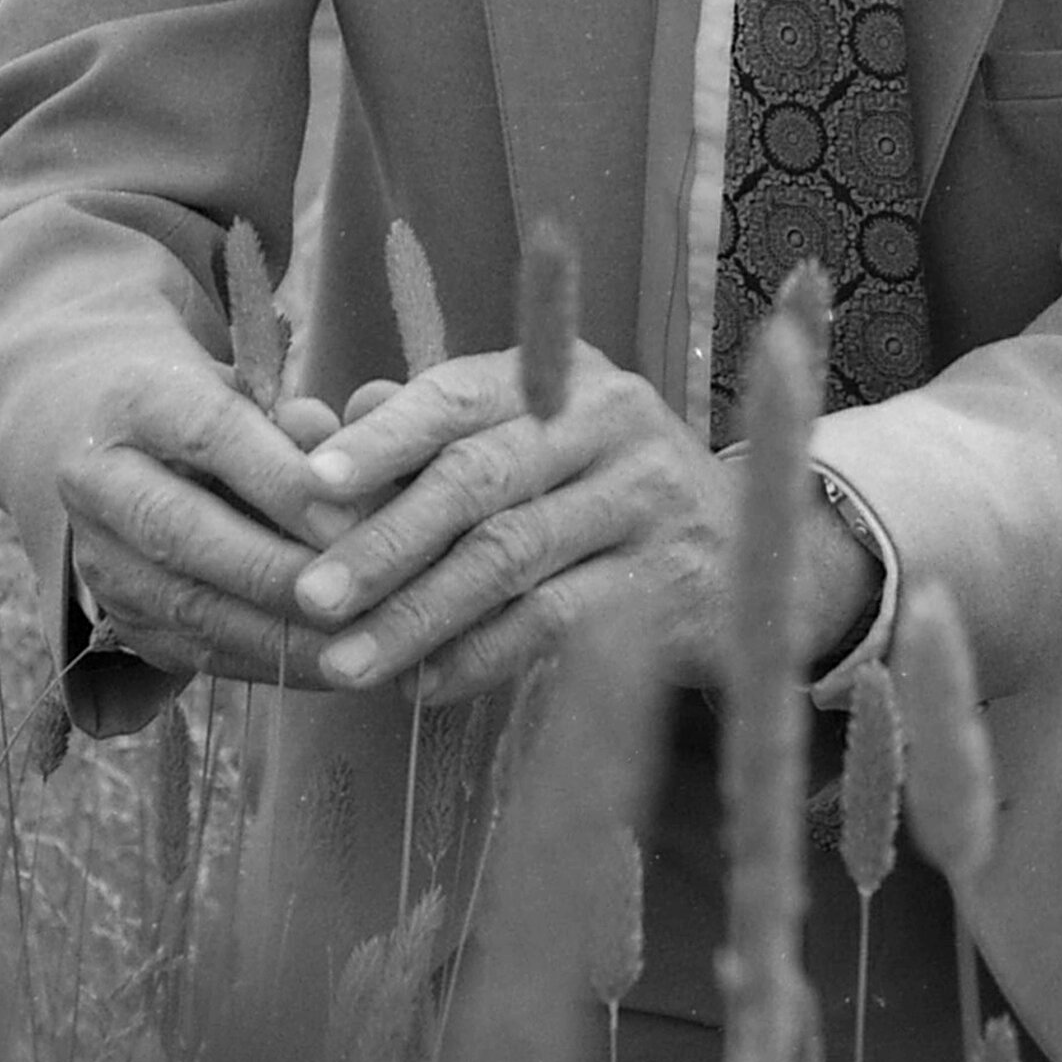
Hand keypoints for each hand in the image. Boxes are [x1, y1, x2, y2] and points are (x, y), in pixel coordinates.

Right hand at [56, 350, 353, 686]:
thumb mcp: (251, 388)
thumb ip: (300, 424)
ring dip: (276, 630)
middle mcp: (99, 480)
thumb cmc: (208, 406)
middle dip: (273, 568)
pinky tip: (328, 662)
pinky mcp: (118, 616)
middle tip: (353, 590)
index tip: (349, 515)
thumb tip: (350, 472)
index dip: (281, 480)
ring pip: (185, 604)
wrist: (104, 437)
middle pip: (180, 530)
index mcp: (137, 400)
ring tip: (352, 640)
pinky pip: (193, 650)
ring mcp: (100, 557)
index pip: (209, 434)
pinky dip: (266, 661)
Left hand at [283, 350, 876, 703]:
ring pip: (512, 560)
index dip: (383, 438)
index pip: (459, 393)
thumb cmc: (597, 488)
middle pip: (480, 480)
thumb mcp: (525, 440)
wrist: (753, 547)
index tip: (309, 483)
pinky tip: (424, 686)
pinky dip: (482, 657)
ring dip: (419, 617)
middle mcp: (610, 422)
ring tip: (346, 662)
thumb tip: (309, 432)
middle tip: (308, 595)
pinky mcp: (668, 583)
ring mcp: (646, 502)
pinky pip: (557, 624)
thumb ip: (422, 434)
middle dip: (384, 542)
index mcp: (561, 376)